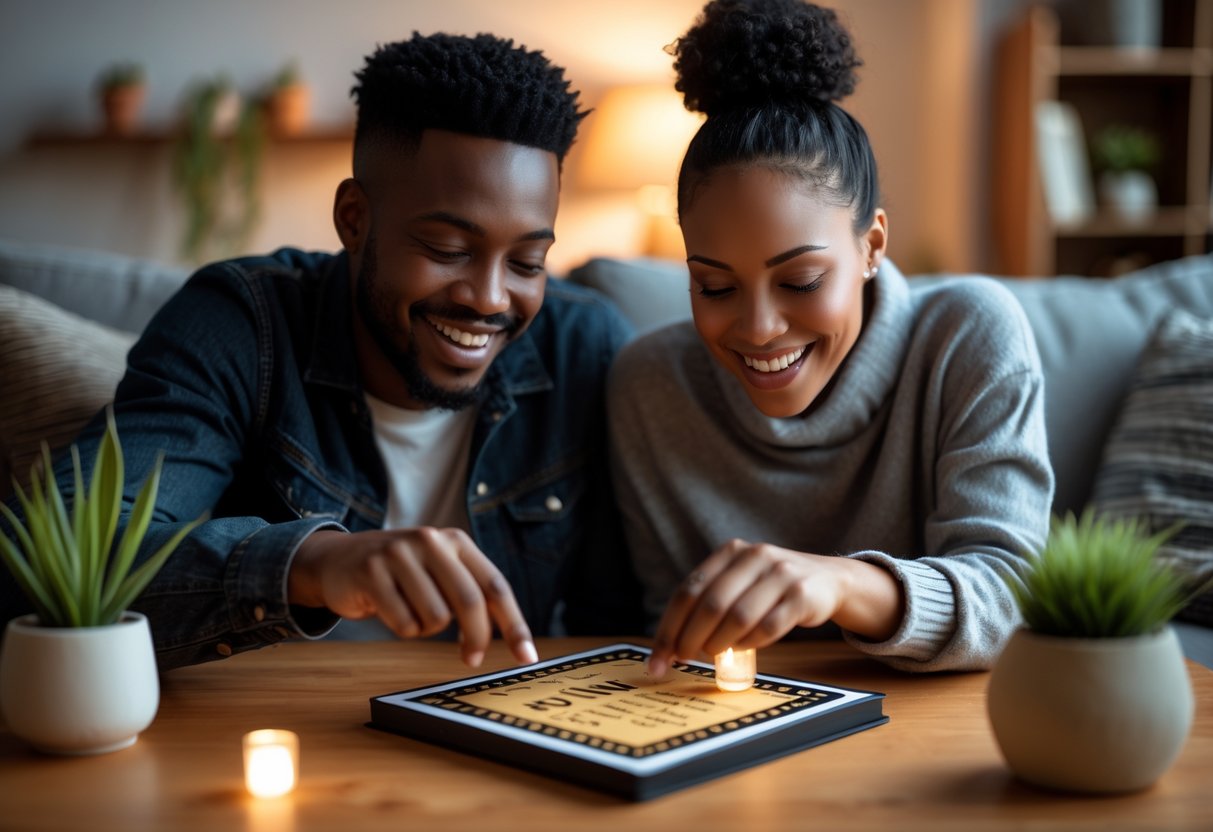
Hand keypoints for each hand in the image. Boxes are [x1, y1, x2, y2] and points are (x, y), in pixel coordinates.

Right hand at [288, 528, 537, 668]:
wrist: (337, 561)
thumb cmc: (400, 575)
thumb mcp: (439, 571)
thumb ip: (470, 594)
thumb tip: (510, 638)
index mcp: (456, 541)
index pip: (495, 586)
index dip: (514, 624)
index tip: (527, 656)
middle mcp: (431, 540)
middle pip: (470, 602)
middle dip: (476, 638)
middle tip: (472, 659)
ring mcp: (399, 554)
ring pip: (436, 617)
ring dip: (426, 628)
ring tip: (408, 610)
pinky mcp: (372, 572)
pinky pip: (404, 623)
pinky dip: (402, 628)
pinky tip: (386, 609)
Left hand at [646, 539, 902, 677]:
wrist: (828, 580)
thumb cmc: (771, 588)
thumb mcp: (739, 582)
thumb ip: (709, 604)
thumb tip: (670, 646)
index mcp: (730, 552)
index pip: (688, 591)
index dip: (669, 626)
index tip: (658, 658)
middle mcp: (754, 557)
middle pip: (710, 603)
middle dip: (689, 637)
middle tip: (682, 659)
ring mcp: (780, 573)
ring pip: (738, 616)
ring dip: (719, 642)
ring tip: (712, 654)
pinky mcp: (802, 594)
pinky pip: (768, 626)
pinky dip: (750, 643)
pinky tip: (742, 649)